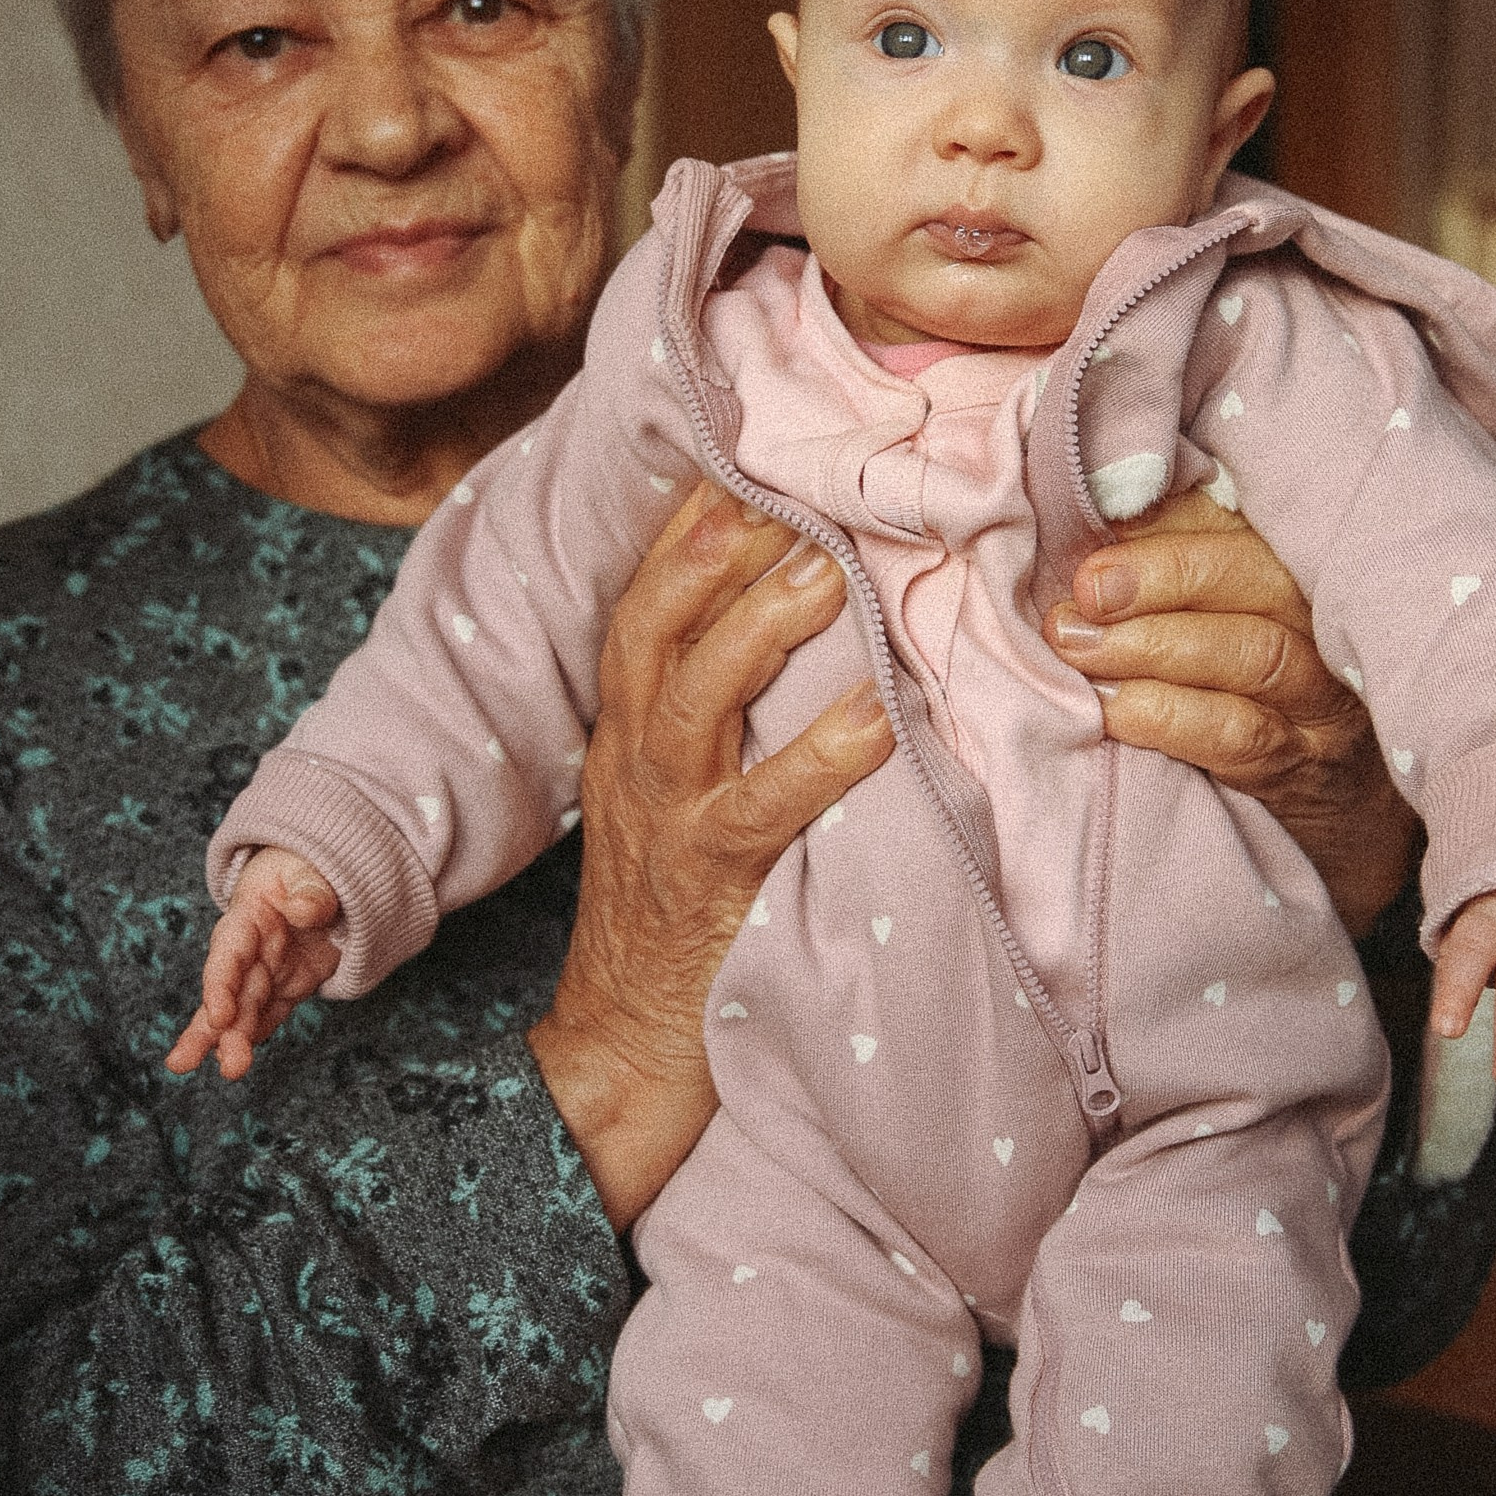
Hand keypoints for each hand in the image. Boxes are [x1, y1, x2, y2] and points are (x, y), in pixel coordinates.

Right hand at [166, 849, 341, 1079]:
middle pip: (228, 992)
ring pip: (242, 1012)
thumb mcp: (306, 868)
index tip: (218, 1016)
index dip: (219, 985)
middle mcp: (249, 952)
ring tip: (228, 1071)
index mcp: (246, 918)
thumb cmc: (301, 870)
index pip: (228, 954)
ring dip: (232, 1042)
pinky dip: (255, 1037)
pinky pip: (270, 1016)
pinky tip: (238, 1060)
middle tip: (195, 1063)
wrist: (312, 879)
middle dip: (215, 1029)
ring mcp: (266, 973)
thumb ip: (309, 889)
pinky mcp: (287, 988)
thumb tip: (305, 910)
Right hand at [529, 485, 894, 1229]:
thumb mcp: (673, 794)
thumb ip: (713, 712)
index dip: (690, 525)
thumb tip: (796, 618)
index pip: (643, 601)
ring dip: (762, 624)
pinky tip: (875, 720)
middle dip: (714, 547)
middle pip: (654, 626)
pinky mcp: (708, 883)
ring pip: (696, 697)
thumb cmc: (671, 913)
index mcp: (624, 730)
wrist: (620, 1047)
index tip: (745, 449)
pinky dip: (818, 759)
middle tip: (786, 478)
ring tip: (832, 565)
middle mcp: (632, 759)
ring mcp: (663, 820)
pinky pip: (760, 810)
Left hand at [1043, 492, 1418, 938]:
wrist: (1345, 805)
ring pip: (1251, 652)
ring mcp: (1323, 695)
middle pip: (1255, 572)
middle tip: (1083, 595)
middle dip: (1159, 577)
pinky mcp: (1305, 764)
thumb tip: (1092, 532)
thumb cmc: (1261, 693)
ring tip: (1078, 648)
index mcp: (1294, 562)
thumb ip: (1177, 567)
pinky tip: (1110, 711)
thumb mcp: (1231, 615)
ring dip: (1152, 646)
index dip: (1162, 529)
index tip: (1092, 551)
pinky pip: (1239, 733)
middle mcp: (1323, 617)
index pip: (1236, 519)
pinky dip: (1167, 716)